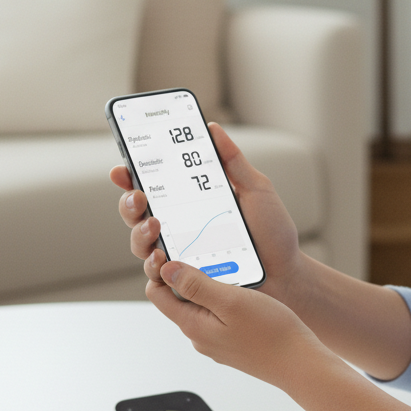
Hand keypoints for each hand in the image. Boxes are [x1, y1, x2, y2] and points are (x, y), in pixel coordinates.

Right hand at [109, 123, 305, 304]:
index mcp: (191, 203)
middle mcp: (179, 228)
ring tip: (154, 226)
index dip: (131, 177)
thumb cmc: (273, 233)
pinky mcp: (185, 281)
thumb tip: (212, 129)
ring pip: (140, 245)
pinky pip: (158, 276)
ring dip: (139, 233)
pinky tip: (161, 258)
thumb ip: (233, 162)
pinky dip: (154, 266)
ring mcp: (180, 255)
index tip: (122, 168)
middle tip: (139, 196)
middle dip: (129, 204)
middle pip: (137, 215)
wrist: (287, 273)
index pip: (153, 187)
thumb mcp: (256, 190)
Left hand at [146, 254, 325, 388]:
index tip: (178, 252)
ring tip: (236, 273)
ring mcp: (216, 341)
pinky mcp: (232, 343)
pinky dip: (226, 299)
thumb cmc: (271, 333)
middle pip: (179, 298)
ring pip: (202, 306)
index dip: (162, 270)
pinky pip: (219, 315)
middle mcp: (200, 336)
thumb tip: (166, 270)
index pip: (157, 294)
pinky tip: (247, 293)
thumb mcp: (231, 300)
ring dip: (212, 287)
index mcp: (193, 325)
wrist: (300, 363)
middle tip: (214, 258)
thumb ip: (196, 285)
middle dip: (190, 276)